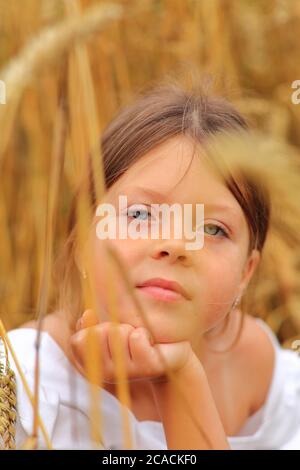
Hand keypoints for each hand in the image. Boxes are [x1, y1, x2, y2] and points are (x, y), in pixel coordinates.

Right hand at [70, 310, 193, 383]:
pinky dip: (145, 333)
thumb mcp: (108, 331)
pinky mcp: (147, 368)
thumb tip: (87, 314)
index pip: (77, 341)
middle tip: (125, 336)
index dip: (92, 329)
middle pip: (97, 333)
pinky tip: (151, 343)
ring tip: (139, 339)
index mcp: (93, 364)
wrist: (167, 351)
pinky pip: (137, 338)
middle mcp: (106, 373)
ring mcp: (126, 373)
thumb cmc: (133, 339)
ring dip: (130, 328)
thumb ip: (90, 325)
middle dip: (112, 326)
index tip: (106, 333)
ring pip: (118, 333)